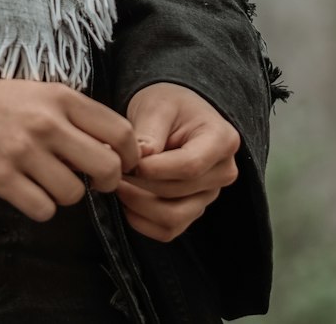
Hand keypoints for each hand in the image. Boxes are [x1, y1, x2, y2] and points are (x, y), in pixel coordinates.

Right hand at [0, 75, 140, 224]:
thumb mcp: (34, 94)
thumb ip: (70, 116)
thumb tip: (108, 150)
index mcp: (59, 96)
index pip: (120, 131)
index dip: (130, 156)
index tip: (122, 166)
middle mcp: (46, 122)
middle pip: (108, 167)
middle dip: (105, 183)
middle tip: (89, 182)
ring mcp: (22, 150)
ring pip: (74, 195)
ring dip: (63, 195)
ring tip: (42, 180)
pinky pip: (43, 210)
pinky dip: (38, 207)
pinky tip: (23, 190)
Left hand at [117, 82, 239, 241]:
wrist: (173, 112)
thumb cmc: (167, 104)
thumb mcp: (157, 106)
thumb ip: (149, 132)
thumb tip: (137, 161)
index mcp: (222, 140)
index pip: (190, 166)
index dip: (156, 169)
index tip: (129, 162)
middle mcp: (222, 172)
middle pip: (179, 192)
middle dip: (141, 184)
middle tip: (113, 170)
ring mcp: (209, 195)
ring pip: (174, 217)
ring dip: (139, 205)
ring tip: (117, 184)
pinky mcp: (193, 210)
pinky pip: (169, 231)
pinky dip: (143, 222)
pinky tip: (125, 202)